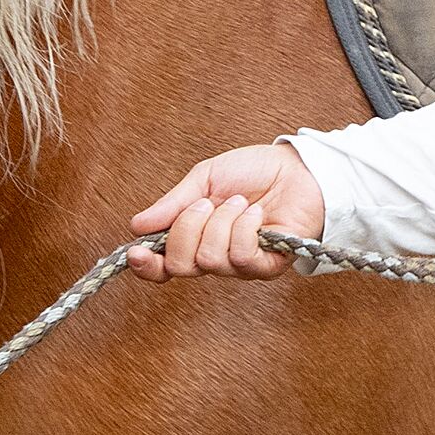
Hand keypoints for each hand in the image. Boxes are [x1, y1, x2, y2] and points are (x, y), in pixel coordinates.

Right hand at [128, 141, 323, 280]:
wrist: (298, 168)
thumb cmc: (255, 172)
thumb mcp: (205, 178)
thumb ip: (173, 204)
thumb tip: (137, 225)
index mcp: (195, 237)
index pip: (164, 266)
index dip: (147, 266)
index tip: (136, 252)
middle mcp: (215, 256)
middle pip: (180, 265)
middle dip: (187, 228)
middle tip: (207, 204)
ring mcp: (241, 265)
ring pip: (210, 259)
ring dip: (222, 222)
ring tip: (239, 203)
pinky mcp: (267, 266)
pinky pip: (241, 258)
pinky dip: (245, 228)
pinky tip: (256, 213)